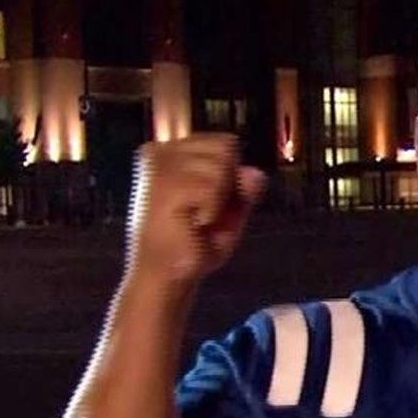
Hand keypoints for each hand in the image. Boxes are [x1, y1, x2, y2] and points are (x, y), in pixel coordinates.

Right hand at [123, 134, 266, 293]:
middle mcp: (161, 150)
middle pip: (226, 148)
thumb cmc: (193, 242)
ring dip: (217, 200)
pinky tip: (191, 223)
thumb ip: (244, 188)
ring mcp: (160, 164)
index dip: (230, 176)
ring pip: (222, 166)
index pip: (225, 142)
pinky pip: (213, 187)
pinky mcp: (165, 183)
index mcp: (171, 150)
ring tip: (193, 218)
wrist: (167, 276)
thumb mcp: (229, 210)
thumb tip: (256, 174)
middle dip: (226, 185)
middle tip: (200, 212)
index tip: (206, 203)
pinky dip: (212, 210)